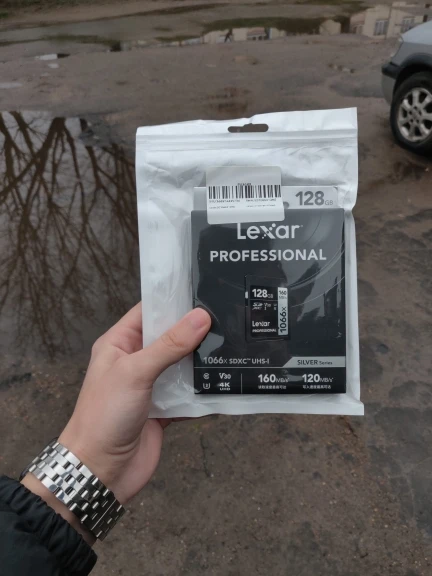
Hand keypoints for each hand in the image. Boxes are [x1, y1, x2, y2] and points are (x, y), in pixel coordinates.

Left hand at [58, 304, 210, 504]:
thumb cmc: (104, 416)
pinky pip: (188, 394)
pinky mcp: (164, 409)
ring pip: (182, 366)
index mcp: (119, 344)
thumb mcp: (135, 372)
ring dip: (201, 361)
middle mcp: (135, 362)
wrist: (100, 472)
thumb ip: (169, 345)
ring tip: (231, 345)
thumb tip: (200, 318)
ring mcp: (151, 386)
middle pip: (170, 338)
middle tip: (226, 317)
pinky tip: (224, 382)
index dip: (173, 301)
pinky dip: (203, 391)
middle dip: (194, 331)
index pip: (148, 312)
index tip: (203, 291)